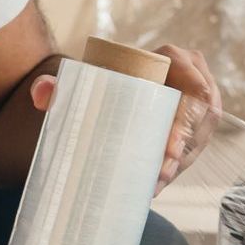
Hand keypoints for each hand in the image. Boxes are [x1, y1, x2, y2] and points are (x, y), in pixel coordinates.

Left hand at [31, 44, 222, 190]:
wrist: (105, 86)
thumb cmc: (98, 79)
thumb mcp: (77, 80)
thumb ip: (52, 83)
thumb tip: (43, 94)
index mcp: (174, 59)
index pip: (195, 87)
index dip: (188, 119)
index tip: (169, 149)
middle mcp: (194, 78)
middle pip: (201, 118)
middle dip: (183, 151)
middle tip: (159, 176)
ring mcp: (198, 104)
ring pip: (199, 137)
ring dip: (181, 164)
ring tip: (155, 185)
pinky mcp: (194, 125)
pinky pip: (194, 147)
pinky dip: (178, 167)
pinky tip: (158, 185)